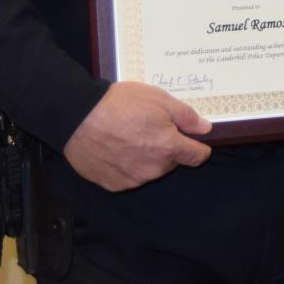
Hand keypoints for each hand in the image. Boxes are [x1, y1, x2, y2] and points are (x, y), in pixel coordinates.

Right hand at [62, 81, 213, 191]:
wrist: (77, 116)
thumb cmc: (119, 104)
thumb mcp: (159, 99)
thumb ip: (186, 116)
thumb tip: (205, 129)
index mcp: (168, 148)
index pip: (197, 157)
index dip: (198, 147)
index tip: (192, 140)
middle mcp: (153, 169)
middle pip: (172, 162)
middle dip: (168, 148)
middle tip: (150, 128)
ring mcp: (132, 179)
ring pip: (151, 170)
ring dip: (147, 157)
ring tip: (129, 136)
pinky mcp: (114, 184)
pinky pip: (130, 176)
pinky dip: (128, 165)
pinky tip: (116, 148)